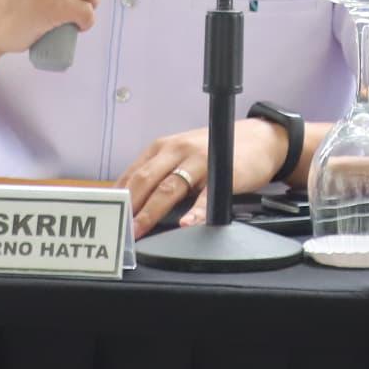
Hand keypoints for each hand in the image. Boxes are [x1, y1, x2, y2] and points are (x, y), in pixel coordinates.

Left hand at [122, 120, 270, 231]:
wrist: (260, 139)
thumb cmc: (216, 150)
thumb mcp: (182, 155)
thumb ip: (159, 173)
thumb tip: (131, 201)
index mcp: (162, 148)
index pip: (132, 174)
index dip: (118, 198)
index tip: (108, 217)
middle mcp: (177, 150)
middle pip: (145, 181)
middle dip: (128, 207)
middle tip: (118, 229)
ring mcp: (199, 160)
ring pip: (168, 188)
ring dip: (151, 212)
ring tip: (140, 230)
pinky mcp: (222, 173)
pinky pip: (206, 195)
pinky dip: (195, 211)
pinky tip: (187, 224)